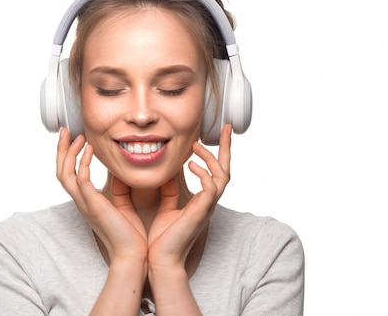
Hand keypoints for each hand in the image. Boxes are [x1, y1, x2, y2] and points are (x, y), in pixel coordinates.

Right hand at [56, 128, 147, 263]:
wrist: (132, 255)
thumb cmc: (130, 234)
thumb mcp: (122, 206)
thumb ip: (118, 190)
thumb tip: (121, 173)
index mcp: (86, 202)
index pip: (68, 175)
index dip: (68, 156)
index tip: (74, 139)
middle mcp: (81, 202)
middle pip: (60, 171)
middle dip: (62, 150)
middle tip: (66, 131)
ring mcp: (85, 204)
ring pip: (65, 174)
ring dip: (69, 153)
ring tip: (79, 137)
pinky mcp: (94, 205)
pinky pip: (82, 179)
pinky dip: (83, 162)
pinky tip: (91, 150)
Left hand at [147, 124, 231, 269]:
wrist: (160, 259)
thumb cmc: (163, 238)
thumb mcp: (165, 206)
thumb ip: (168, 190)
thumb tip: (165, 172)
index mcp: (202, 201)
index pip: (216, 172)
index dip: (217, 154)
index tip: (216, 135)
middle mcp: (208, 203)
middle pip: (226, 170)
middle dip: (226, 148)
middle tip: (225, 128)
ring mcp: (207, 207)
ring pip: (222, 176)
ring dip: (210, 158)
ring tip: (195, 147)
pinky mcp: (202, 211)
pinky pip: (212, 187)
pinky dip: (205, 173)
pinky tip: (192, 166)